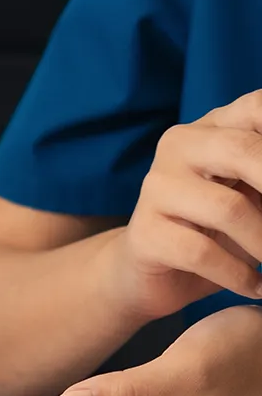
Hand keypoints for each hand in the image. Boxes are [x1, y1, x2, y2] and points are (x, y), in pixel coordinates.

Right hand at [113, 91, 261, 321]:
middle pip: (243, 150)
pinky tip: (255, 287)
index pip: (257, 109)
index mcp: (210, 127)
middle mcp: (178, 147)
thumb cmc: (207, 231)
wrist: (146, 275)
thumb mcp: (249, 194)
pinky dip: (239, 275)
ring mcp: (156, 189)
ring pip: (227, 208)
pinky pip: (201, 253)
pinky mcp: (145, 234)